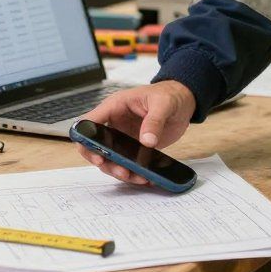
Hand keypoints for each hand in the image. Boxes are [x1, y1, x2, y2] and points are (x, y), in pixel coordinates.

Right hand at [75, 80, 195, 185]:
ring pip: (111, 158)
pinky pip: (126, 163)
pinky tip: (143, 177)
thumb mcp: (163, 103)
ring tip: (135, 176)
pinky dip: (132, 172)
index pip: (90, 122)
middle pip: (96, 146)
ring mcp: (122, 137)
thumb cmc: (169, 94)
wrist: (183, 101)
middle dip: (105, 162)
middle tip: (121, 171)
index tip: (99, 155)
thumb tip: (147, 141)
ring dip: (119, 171)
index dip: (87, 140)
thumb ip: (154, 121)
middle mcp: (115, 123)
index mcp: (115, 106)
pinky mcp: (133, 147)